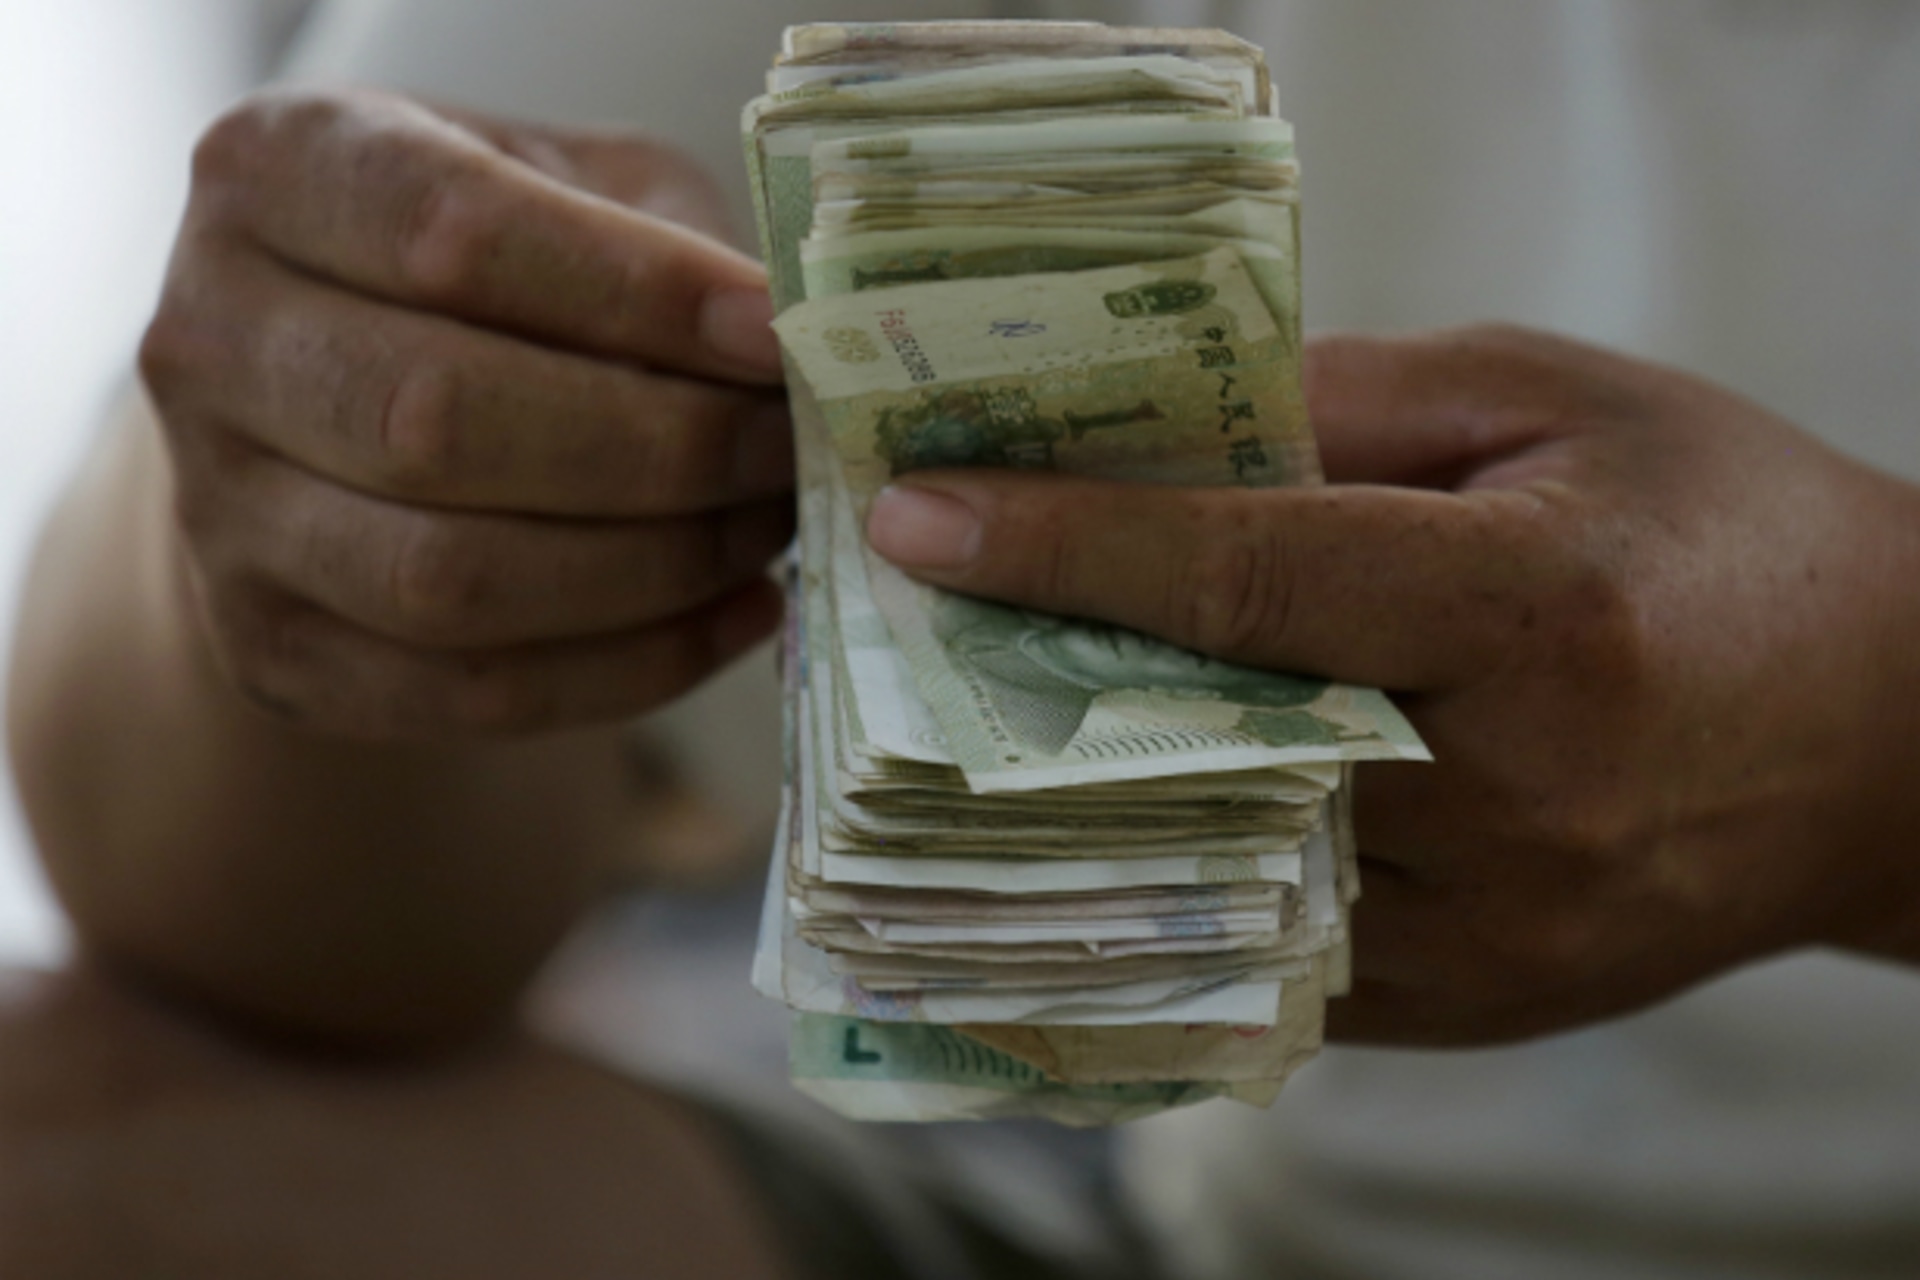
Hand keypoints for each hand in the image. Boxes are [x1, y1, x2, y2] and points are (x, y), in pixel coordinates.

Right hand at [140, 89, 792, 739]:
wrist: (344, 402)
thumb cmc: (495, 267)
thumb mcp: (572, 188)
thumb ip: (663, 245)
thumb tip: (786, 358)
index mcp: (276, 175)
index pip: (454, 233)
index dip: (635, 294)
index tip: (776, 338)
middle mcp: (208, 341)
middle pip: (438, 420)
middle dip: (661, 449)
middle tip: (788, 452)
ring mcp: (220, 515)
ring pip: (450, 579)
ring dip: (653, 568)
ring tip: (768, 532)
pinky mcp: (274, 654)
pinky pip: (471, 691)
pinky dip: (636, 667)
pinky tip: (738, 614)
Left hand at [865, 325, 1919, 1044]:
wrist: (1891, 739)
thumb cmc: (1728, 535)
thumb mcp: (1557, 403)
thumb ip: (1349, 410)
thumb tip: (1153, 437)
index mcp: (1537, 618)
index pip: (1252, 581)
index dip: (1066, 544)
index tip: (917, 516)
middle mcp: (1508, 798)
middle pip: (1200, 737)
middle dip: (1034, 675)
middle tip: (905, 616)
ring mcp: (1488, 932)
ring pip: (1218, 864)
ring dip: (1084, 787)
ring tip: (978, 706)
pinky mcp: (1472, 1007)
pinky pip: (1271, 949)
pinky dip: (1179, 875)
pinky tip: (1108, 809)